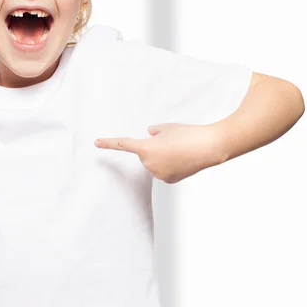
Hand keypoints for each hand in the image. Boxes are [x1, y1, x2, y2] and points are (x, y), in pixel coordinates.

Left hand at [95, 123, 221, 183]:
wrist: (210, 147)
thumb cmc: (188, 134)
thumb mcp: (167, 127)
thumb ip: (154, 131)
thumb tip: (149, 134)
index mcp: (145, 148)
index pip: (123, 144)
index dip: (109, 143)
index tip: (96, 143)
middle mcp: (149, 164)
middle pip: (144, 153)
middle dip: (153, 147)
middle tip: (171, 142)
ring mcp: (158, 174)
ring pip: (154, 162)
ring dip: (162, 156)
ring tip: (179, 150)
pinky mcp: (168, 180)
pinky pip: (163, 170)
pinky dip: (169, 164)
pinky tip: (182, 159)